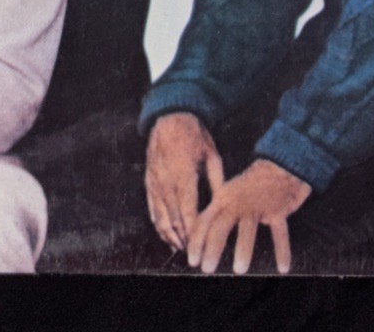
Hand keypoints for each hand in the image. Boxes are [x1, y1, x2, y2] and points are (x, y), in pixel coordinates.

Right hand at [144, 111, 222, 252]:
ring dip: (170, 236)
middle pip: (173, 219)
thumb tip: (225, 206)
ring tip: (182, 248)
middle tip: (195, 255)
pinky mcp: (148, 182)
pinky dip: (158, 224)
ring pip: (160, 217)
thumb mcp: (212, 154)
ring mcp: (154, 182)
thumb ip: (217, 182)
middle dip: (184, 239)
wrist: (169, 117)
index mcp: (183, 174)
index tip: (202, 246)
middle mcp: (165, 181)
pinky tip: (166, 235)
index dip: (194, 232)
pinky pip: (151, 208)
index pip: (188, 211)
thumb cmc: (194, 135)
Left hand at [186, 156, 310, 275]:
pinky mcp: (278, 209)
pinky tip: (283, 268)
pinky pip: (280, 233)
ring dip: (243, 249)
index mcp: (223, 197)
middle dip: (212, 247)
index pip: (205, 220)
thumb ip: (218, 211)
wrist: (280, 163)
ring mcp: (258, 205)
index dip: (197, 241)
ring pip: (247, 228)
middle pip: (221, 225)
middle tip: (206, 269)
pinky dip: (282, 251)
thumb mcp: (230, 193)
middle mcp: (237, 201)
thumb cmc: (252, 184)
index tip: (192, 261)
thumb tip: (199, 235)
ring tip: (239, 270)